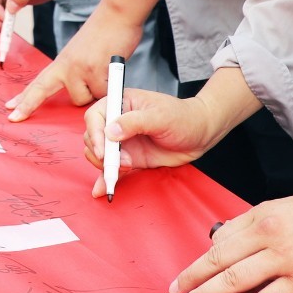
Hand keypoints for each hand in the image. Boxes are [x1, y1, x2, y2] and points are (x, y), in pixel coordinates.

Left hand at [5, 5, 146, 120]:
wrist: (117, 14)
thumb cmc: (105, 34)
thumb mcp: (81, 53)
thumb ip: (76, 72)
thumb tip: (80, 92)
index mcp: (62, 61)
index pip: (39, 82)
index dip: (24, 98)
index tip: (10, 108)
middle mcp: (66, 65)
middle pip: (42, 91)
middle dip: (28, 105)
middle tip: (13, 118)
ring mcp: (79, 69)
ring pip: (83, 99)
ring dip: (94, 93)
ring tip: (102, 73)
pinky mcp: (96, 72)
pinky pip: (102, 94)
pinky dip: (109, 87)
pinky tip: (111, 70)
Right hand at [82, 89, 226, 193]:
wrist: (199, 134)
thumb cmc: (182, 117)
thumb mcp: (160, 116)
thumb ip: (134, 122)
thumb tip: (110, 132)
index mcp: (120, 103)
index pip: (95, 116)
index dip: (95, 133)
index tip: (104, 150)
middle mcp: (117, 122)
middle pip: (93, 137)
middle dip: (102, 153)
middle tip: (121, 162)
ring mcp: (122, 142)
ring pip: (99, 155)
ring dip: (107, 166)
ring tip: (128, 166)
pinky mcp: (129, 158)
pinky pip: (112, 169)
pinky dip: (106, 179)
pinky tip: (102, 189)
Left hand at [169, 193, 292, 292]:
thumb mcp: (284, 206)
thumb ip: (254, 221)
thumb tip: (227, 238)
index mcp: (262, 215)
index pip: (220, 240)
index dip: (198, 260)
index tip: (184, 274)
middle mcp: (269, 235)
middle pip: (220, 259)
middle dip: (193, 278)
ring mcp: (285, 259)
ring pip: (236, 279)